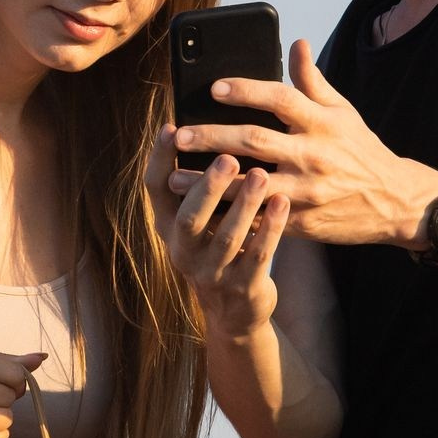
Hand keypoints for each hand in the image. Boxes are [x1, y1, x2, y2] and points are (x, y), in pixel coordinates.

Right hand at [148, 131, 287, 337]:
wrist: (235, 311)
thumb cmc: (218, 246)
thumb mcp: (198, 220)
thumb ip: (197, 183)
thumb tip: (205, 125)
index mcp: (167, 226)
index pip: (154, 189)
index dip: (159, 159)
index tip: (170, 126)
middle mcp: (182, 251)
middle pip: (188, 218)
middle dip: (207, 188)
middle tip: (228, 157)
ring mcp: (210, 273)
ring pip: (227, 238)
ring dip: (244, 206)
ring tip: (262, 176)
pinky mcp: (241, 288)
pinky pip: (257, 256)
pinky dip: (270, 229)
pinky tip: (283, 203)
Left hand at [167, 40, 437, 248]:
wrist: (394, 202)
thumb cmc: (361, 151)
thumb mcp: (343, 111)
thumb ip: (313, 80)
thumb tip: (296, 42)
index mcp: (322, 122)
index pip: (281, 98)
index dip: (247, 90)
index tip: (215, 87)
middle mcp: (314, 154)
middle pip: (256, 140)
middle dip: (214, 137)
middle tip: (180, 134)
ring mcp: (307, 191)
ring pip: (250, 185)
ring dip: (210, 181)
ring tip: (174, 177)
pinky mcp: (302, 221)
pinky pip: (259, 217)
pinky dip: (229, 214)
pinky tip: (200, 210)